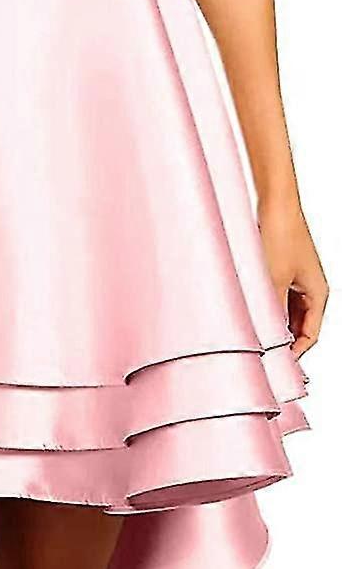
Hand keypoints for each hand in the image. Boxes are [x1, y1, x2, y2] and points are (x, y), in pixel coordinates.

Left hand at [258, 198, 328, 359]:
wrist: (276, 203)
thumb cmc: (281, 235)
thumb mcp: (273, 279)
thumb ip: (271, 310)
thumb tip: (265, 337)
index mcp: (318, 294)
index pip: (310, 336)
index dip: (294, 353)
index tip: (275, 365)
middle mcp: (311, 288)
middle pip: (298, 325)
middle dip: (282, 339)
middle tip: (260, 352)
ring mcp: (296, 278)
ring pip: (285, 311)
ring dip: (272, 322)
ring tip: (253, 333)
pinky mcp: (282, 268)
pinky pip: (276, 296)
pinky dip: (266, 306)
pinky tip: (249, 311)